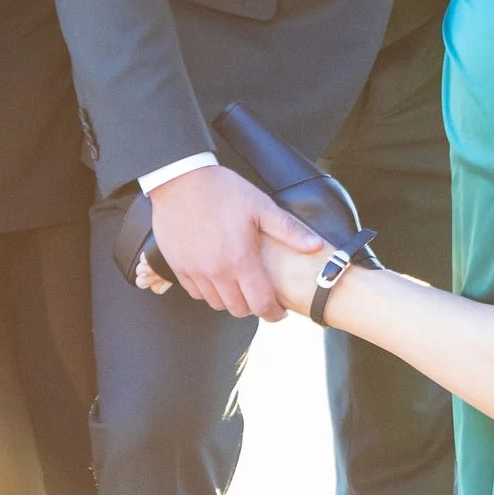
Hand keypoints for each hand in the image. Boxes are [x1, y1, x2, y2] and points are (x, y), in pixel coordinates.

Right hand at [147, 164, 324, 320]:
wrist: (180, 180)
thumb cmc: (223, 191)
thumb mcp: (261, 206)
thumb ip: (289, 230)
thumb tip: (315, 246)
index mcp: (241, 260)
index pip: (261, 303)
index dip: (273, 313)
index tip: (280, 312)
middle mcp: (217, 272)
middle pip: (238, 309)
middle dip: (253, 307)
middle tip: (261, 294)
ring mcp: (195, 272)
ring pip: (216, 303)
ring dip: (231, 300)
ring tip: (240, 285)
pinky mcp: (178, 267)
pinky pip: (195, 293)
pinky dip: (208, 292)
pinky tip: (217, 277)